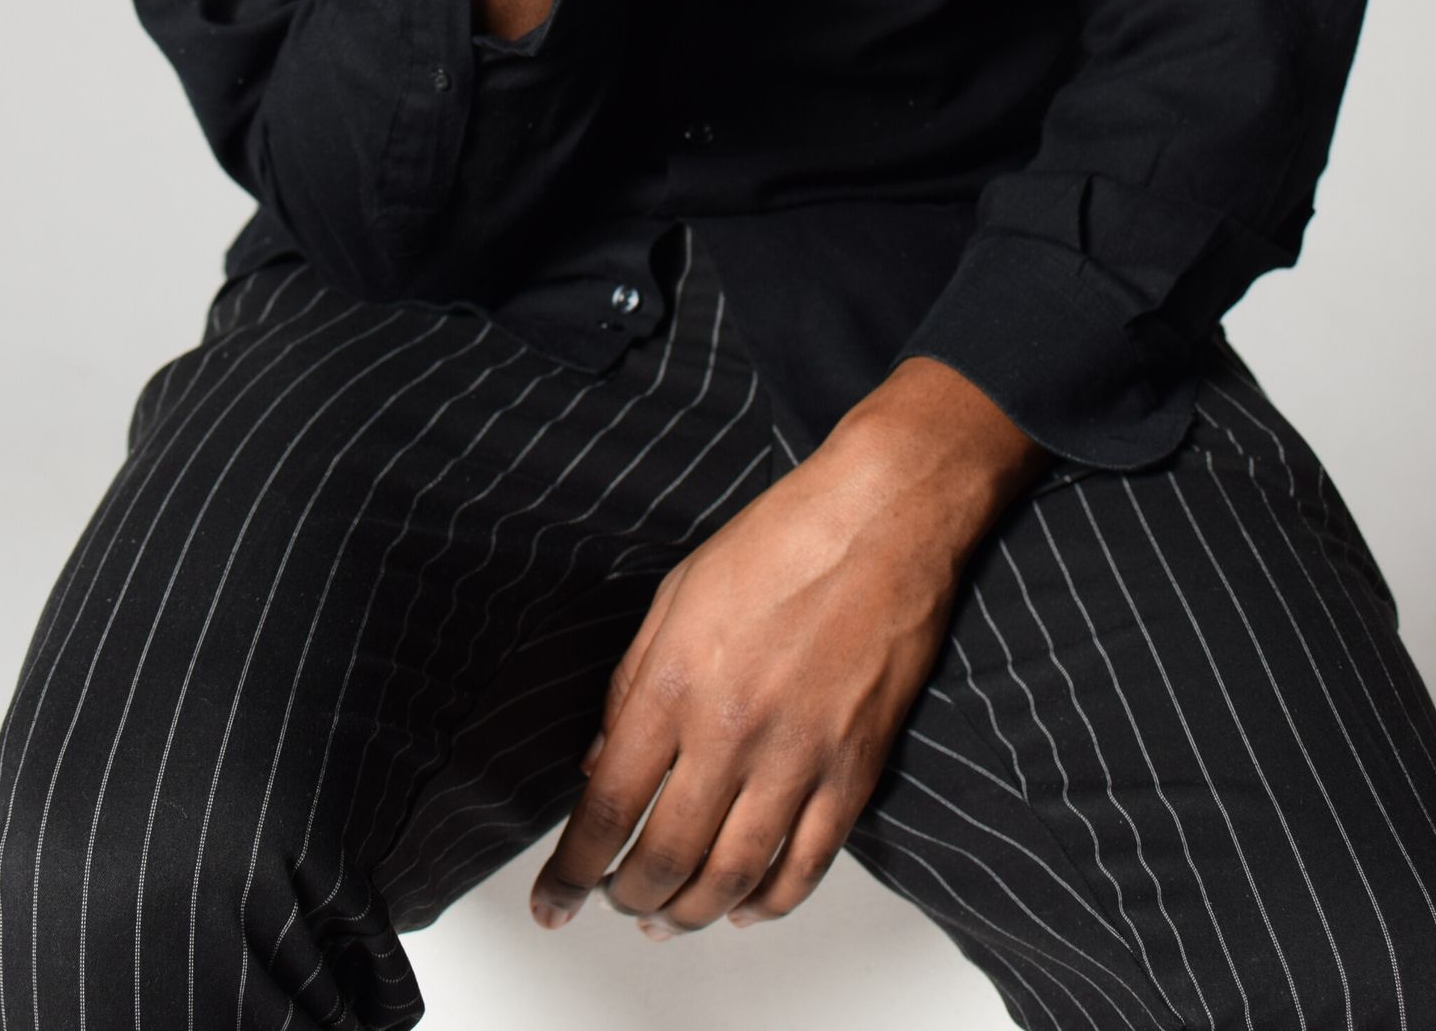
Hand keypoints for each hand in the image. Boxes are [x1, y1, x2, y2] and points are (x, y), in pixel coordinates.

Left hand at [527, 360, 1045, 941]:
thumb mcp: (676, 595)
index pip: (607, 807)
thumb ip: (630, 685)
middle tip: (615, 904)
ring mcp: (798, 755)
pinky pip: (808, 864)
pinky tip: (745, 907)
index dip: (571, 871)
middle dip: (628, 899)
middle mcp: (732, 729)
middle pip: (665, 857)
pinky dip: (770, 903)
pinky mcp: (855, 767)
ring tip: (669, 918)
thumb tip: (600, 763)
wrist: (883, 517)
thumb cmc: (781, 541)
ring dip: (691, 913)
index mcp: (676, 683)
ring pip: (733, 877)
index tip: (552, 900)